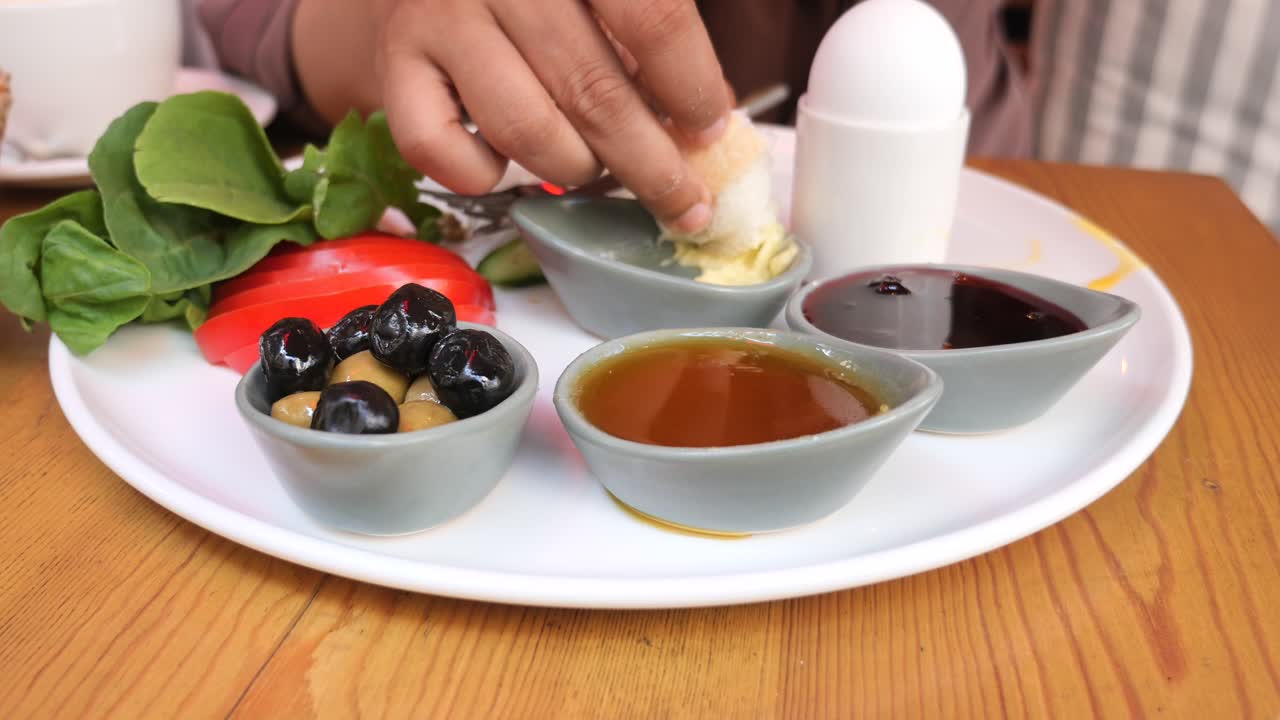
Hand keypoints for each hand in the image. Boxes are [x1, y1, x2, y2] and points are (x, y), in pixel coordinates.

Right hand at [374, 0, 729, 232]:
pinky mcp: (393, 63)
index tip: (710, 132)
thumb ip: (653, 40)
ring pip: (526, 131)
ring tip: (592, 166)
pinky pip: (444, 151)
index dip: (691, 87)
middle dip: (651, 165)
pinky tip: (504, 162)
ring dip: (575, 169)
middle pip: (593, 89)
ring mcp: (439, 15)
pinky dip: (483, 176)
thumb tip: (706, 129)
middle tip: (684, 203)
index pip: (652, 19)